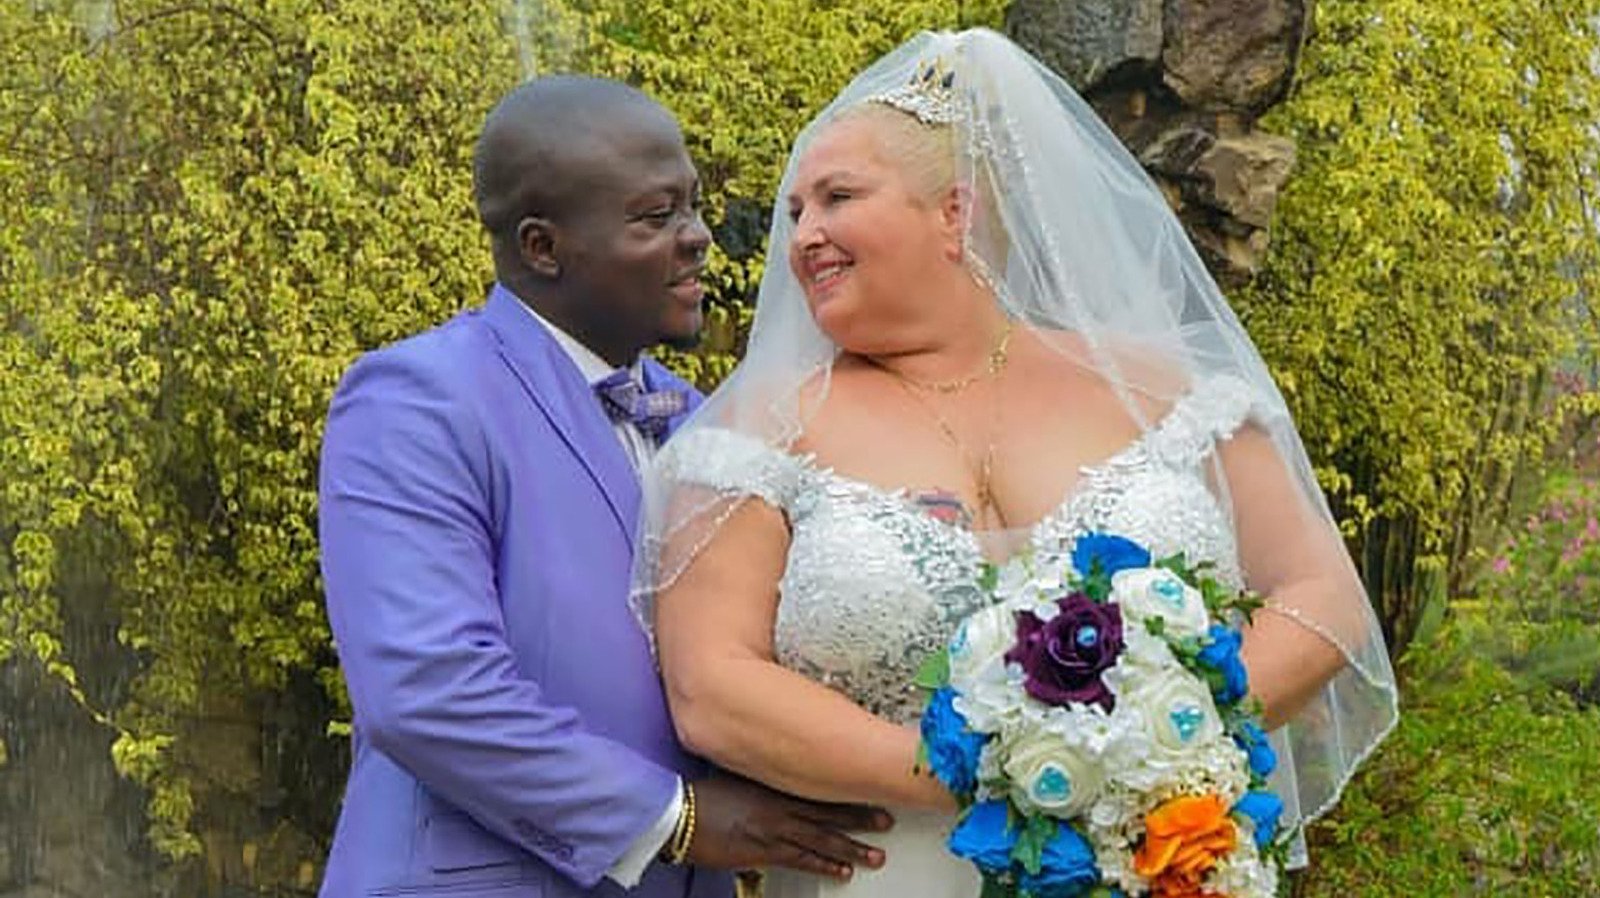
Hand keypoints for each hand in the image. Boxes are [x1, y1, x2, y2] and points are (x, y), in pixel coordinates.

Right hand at [684, 771, 893, 879]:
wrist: (679, 814)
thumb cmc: (702, 793)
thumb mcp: (738, 775)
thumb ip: (764, 776)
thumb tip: (782, 776)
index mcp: (774, 783)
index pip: (820, 787)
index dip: (848, 791)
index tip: (872, 790)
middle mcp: (779, 806)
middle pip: (828, 813)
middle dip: (860, 819)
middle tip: (887, 822)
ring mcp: (773, 831)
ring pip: (821, 839)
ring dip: (851, 847)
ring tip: (875, 855)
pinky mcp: (763, 852)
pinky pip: (801, 860)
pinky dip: (823, 865)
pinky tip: (842, 870)